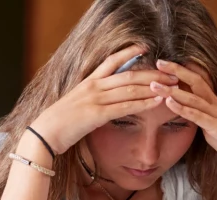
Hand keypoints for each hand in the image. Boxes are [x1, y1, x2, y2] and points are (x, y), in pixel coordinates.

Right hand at [28, 45, 175, 153]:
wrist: (44, 133)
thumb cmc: (58, 123)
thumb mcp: (74, 104)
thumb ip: (89, 99)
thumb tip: (100, 100)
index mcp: (87, 82)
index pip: (111, 62)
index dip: (129, 53)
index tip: (145, 48)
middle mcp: (93, 87)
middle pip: (129, 75)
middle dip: (152, 72)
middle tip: (172, 71)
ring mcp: (95, 100)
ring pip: (130, 89)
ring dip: (153, 87)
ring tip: (172, 85)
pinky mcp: (97, 115)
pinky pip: (126, 107)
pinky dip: (144, 103)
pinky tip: (157, 102)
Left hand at [149, 59, 216, 196]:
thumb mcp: (211, 126)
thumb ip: (199, 116)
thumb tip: (184, 110)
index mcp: (214, 103)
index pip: (197, 81)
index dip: (181, 71)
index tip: (163, 63)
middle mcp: (216, 105)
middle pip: (196, 82)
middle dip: (177, 71)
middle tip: (158, 62)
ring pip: (194, 98)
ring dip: (173, 91)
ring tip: (155, 85)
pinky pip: (199, 117)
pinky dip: (183, 109)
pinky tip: (170, 103)